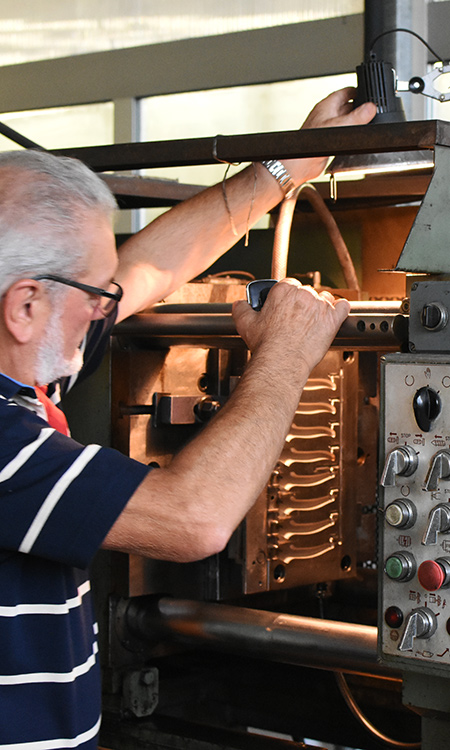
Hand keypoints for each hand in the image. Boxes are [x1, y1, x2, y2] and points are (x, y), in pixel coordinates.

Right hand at [232, 279, 349, 373]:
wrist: (281, 361)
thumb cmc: (266, 344)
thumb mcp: (245, 323)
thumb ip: (241, 309)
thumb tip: (240, 304)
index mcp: (284, 290)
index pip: (289, 284)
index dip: (286, 296)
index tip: (284, 305)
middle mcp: (304, 294)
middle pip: (306, 292)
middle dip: (302, 303)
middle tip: (295, 318)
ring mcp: (320, 306)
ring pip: (324, 299)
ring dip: (320, 307)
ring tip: (311, 321)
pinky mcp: (332, 320)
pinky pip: (342, 307)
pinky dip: (340, 310)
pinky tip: (335, 315)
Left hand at [282, 87, 376, 184]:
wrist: (301, 162)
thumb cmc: (311, 142)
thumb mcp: (340, 125)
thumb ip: (357, 117)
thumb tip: (371, 108)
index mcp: (327, 106)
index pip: (345, 93)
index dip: (357, 91)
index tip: (369, 92)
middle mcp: (327, 116)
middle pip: (347, 107)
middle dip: (359, 108)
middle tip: (371, 111)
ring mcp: (327, 129)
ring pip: (346, 122)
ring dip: (355, 123)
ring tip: (367, 124)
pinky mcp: (328, 142)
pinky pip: (342, 135)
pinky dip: (350, 135)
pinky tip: (356, 139)